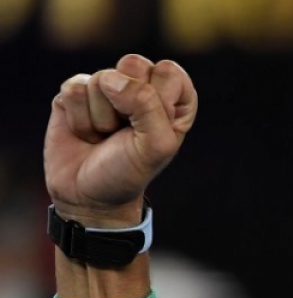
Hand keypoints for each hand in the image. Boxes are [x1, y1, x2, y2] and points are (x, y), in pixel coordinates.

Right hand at [44, 54, 197, 227]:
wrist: (89, 195)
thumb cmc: (130, 172)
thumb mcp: (155, 147)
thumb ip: (147, 106)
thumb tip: (112, 79)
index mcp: (173, 99)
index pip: (169, 72)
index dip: (157, 100)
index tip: (152, 128)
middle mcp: (142, 88)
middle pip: (133, 63)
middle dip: (127, 103)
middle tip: (126, 130)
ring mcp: (107, 89)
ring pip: (101, 78)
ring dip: (101, 117)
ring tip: (105, 136)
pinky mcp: (75, 93)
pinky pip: (74, 89)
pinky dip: (79, 118)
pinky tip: (85, 133)